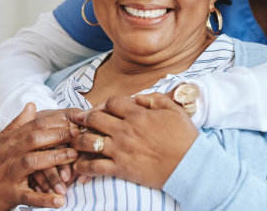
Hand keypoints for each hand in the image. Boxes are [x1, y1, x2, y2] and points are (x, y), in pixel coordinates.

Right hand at [0, 103, 79, 210]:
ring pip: (33, 162)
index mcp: (9, 141)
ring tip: (74, 157)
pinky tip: (60, 200)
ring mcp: (9, 174)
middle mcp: (9, 154)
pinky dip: (44, 199)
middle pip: (35, 139)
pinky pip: (29, 196)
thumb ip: (17, 124)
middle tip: (79, 135)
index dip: (55, 123)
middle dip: (59, 135)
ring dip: (55, 159)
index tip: (73, 122)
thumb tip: (31, 105)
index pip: (34, 126)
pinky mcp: (10, 194)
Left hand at [71, 94, 197, 188]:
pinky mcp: (121, 168)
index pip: (111, 102)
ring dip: (79, 140)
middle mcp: (125, 130)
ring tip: (76, 142)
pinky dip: (83, 167)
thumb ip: (154, 99)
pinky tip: (79, 166)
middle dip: (85, 118)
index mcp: (138, 114)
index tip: (103, 109)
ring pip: (89, 141)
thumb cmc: (184, 136)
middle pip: (94, 119)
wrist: (190, 165)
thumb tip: (137, 97)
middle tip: (80, 121)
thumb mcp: (173, 109)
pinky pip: (94, 167)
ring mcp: (121, 150)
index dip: (105, 104)